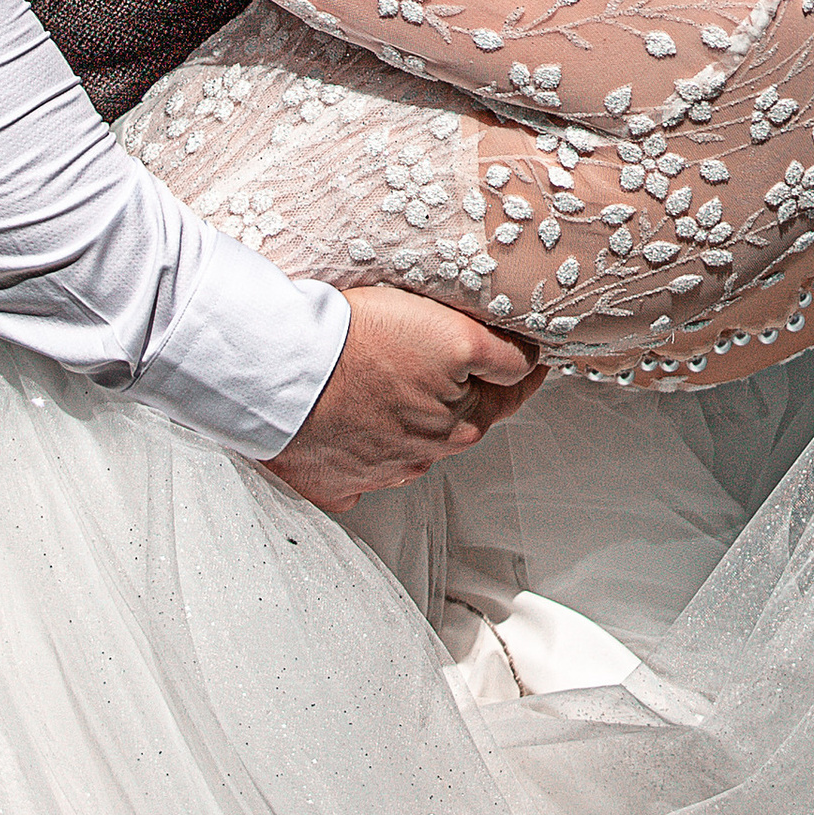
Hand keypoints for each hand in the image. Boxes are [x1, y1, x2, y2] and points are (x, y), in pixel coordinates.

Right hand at [262, 286, 543, 508]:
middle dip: (460, 391)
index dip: (521, 371)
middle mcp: (420, 458)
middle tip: (442, 352)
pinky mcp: (330, 478)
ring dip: (405, 416)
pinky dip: (358, 446)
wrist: (283, 371)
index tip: (530, 358)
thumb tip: (529, 364)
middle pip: (455, 420)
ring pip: (406, 442)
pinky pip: (355, 466)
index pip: (507, 396)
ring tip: (383, 376)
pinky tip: (347, 418)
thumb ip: (501, 356)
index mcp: (458, 427)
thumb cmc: (361, 346)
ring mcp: (373, 473)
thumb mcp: (455, 336)